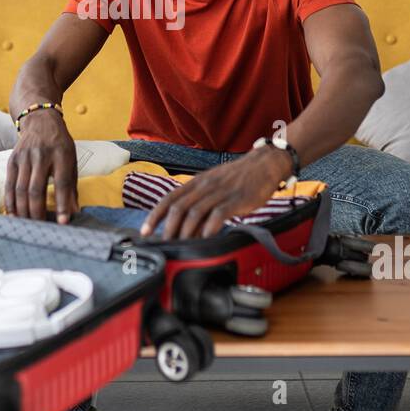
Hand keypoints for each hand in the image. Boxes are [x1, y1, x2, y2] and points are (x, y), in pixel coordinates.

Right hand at [4, 110, 77, 222]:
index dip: (62, 204)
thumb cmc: (60, 145)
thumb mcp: (72, 159)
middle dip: (37, 212)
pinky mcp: (12, 160)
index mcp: (61, 155)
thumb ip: (72, 186)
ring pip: (20, 189)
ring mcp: (24, 157)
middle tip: (41, 228)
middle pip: (36, 188)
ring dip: (23, 210)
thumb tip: (73, 211)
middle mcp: (41, 155)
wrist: (40, 121)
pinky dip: (10, 202)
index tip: (63, 222)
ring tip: (28, 225)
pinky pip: (9, 184)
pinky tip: (14, 214)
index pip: (62, 183)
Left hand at [141, 148, 290, 238]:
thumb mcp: (213, 183)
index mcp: (196, 182)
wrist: (264, 164)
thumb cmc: (237, 178)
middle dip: (169, 229)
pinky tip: (206, 239)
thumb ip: (199, 200)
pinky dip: (209, 228)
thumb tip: (185, 225)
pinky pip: (218, 215)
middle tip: (165, 245)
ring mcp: (220, 192)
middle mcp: (205, 186)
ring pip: (195, 213)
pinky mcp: (236, 200)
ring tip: (182, 246)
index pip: (169, 199)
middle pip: (179, 208)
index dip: (155, 216)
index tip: (145, 232)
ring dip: (186, 232)